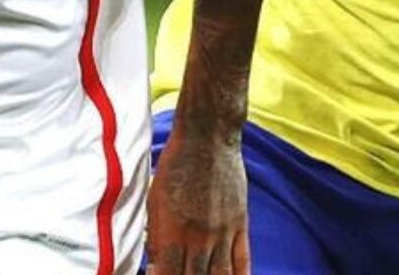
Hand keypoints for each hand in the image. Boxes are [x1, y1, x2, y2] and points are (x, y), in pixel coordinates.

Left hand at [145, 132, 249, 274]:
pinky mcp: (240, 224)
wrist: (207, 137)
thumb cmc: (175, 165)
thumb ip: (157, 237)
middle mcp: (199, 236)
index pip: (169, 274)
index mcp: (174, 231)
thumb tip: (157, 266)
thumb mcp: (155, 201)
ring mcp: (222, 232)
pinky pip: (243, 261)